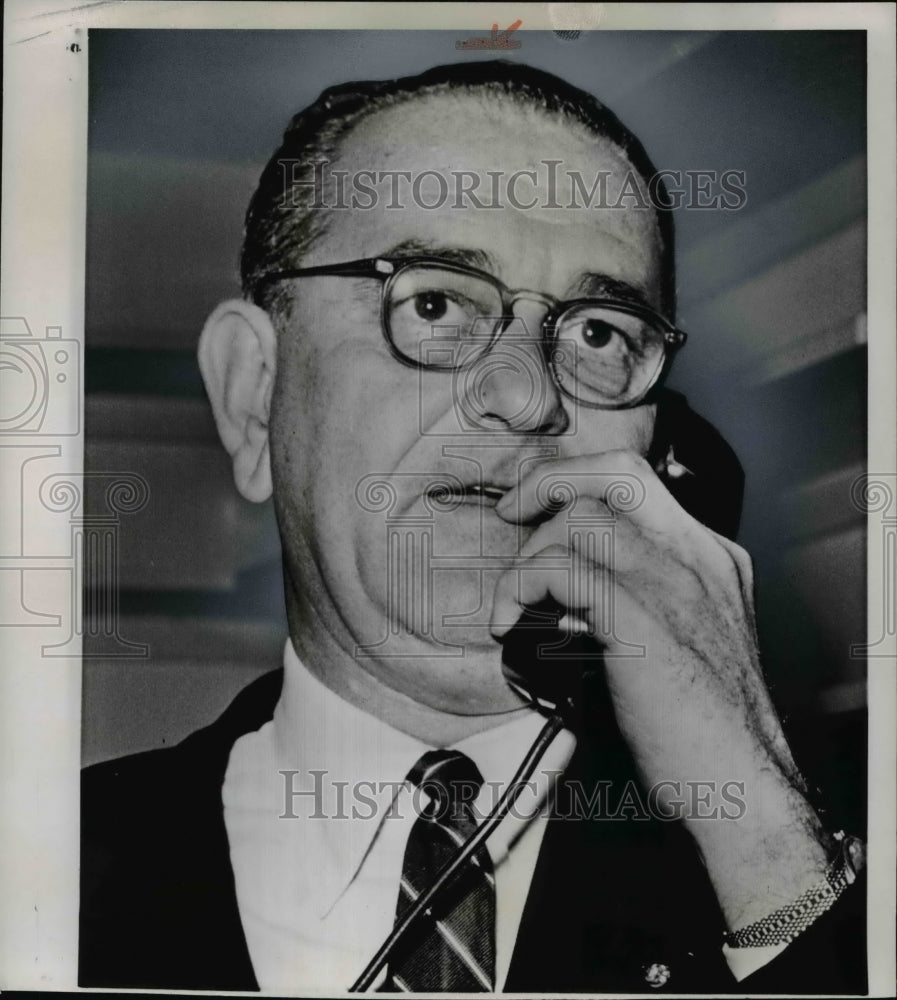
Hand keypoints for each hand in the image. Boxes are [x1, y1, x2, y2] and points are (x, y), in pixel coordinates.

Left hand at [490, 450, 830, 928]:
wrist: (745, 783)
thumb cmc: (705, 725)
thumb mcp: (685, 639)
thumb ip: (641, 598)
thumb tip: (569, 590)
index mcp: (708, 558)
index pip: (639, 482)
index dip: (580, 480)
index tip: (540, 504)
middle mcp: (697, 557)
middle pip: (616, 474)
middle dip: (551, 481)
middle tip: (512, 512)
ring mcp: (675, 582)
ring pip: (582, 519)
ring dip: (530, 555)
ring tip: (515, 599)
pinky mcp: (644, 618)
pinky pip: (563, 570)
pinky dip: (521, 586)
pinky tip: (511, 620)